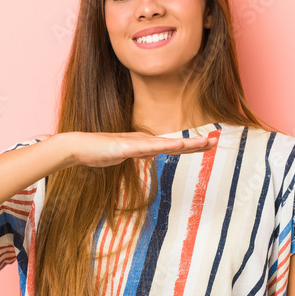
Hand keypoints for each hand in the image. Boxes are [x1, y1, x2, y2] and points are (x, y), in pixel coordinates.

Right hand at [67, 131, 216, 168]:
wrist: (78, 147)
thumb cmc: (99, 151)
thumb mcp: (124, 155)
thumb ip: (138, 152)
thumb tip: (151, 153)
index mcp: (146, 145)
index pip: (173, 146)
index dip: (191, 145)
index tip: (208, 143)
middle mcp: (144, 141)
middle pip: (175, 143)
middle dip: (196, 143)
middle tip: (216, 141)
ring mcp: (136, 143)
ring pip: (166, 144)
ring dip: (187, 143)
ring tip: (204, 143)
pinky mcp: (126, 146)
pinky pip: (149, 147)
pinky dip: (165, 145)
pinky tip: (178, 144)